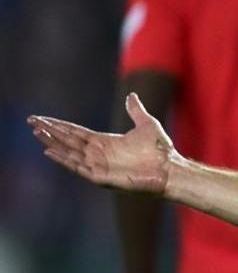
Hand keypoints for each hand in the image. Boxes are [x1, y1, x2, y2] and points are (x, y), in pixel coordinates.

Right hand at [28, 93, 176, 193]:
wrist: (170, 168)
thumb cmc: (161, 150)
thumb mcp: (146, 124)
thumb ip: (135, 110)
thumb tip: (131, 95)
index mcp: (106, 142)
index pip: (76, 132)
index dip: (59, 125)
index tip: (43, 119)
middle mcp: (99, 154)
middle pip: (68, 141)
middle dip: (50, 131)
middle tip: (31, 121)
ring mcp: (99, 166)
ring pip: (69, 152)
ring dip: (52, 142)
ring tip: (36, 132)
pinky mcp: (102, 177)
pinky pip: (78, 167)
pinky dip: (63, 160)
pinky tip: (50, 151)